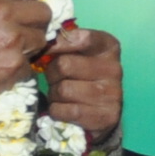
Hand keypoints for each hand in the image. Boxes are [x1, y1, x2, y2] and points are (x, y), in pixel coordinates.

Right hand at [0, 0, 52, 100]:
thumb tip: (20, 1)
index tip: (25, 7)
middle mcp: (4, 10)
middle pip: (43, 11)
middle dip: (37, 22)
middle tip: (25, 31)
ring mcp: (13, 38)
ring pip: (42, 39)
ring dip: (30, 47)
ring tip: (11, 51)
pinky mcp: (16, 63)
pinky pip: (30, 65)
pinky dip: (20, 69)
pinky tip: (3, 68)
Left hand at [41, 26, 123, 143]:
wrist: (100, 113)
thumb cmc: (83, 76)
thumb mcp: (78, 54)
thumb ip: (64, 43)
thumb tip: (40, 42)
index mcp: (108, 47)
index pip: (81, 38)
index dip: (57, 44)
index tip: (44, 51)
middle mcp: (114, 68)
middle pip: (64, 65)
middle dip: (52, 73)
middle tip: (55, 79)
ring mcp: (112, 94)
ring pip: (63, 90)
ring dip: (54, 95)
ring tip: (60, 95)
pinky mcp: (106, 117)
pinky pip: (66, 111)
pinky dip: (57, 111)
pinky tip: (64, 109)